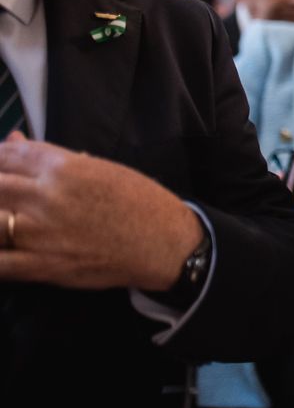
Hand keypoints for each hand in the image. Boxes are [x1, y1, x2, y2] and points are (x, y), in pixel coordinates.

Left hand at [0, 133, 202, 289]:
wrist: (164, 243)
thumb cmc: (139, 202)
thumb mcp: (101, 169)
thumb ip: (51, 158)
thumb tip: (14, 141)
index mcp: (64, 168)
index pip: (9, 155)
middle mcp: (47, 196)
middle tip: (4, 192)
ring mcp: (40, 232)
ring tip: (4, 221)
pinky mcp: (42, 266)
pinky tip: (1, 250)